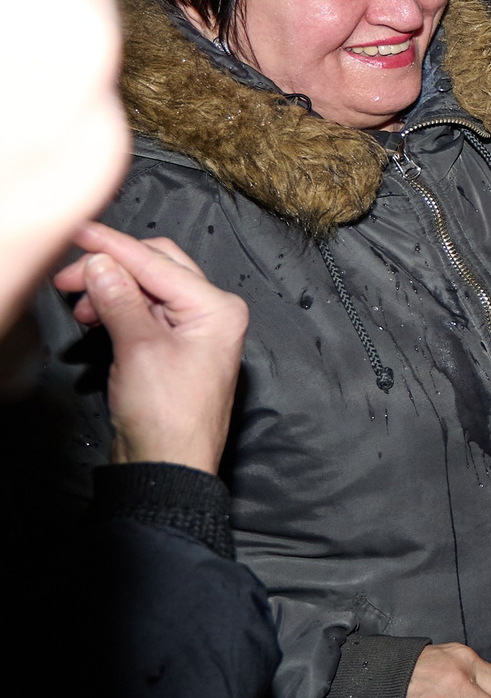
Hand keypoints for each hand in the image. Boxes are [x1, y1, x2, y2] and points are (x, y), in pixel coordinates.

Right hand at [51, 223, 248, 473]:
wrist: (168, 465)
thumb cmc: (167, 416)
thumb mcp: (139, 349)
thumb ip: (119, 300)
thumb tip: (101, 263)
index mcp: (216, 307)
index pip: (158, 262)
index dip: (113, 246)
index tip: (79, 232)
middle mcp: (211, 313)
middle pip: (155, 267)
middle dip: (111, 267)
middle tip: (68, 278)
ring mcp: (193, 330)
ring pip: (145, 289)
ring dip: (109, 290)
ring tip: (80, 308)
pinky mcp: (172, 347)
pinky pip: (142, 312)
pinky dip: (115, 310)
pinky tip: (94, 320)